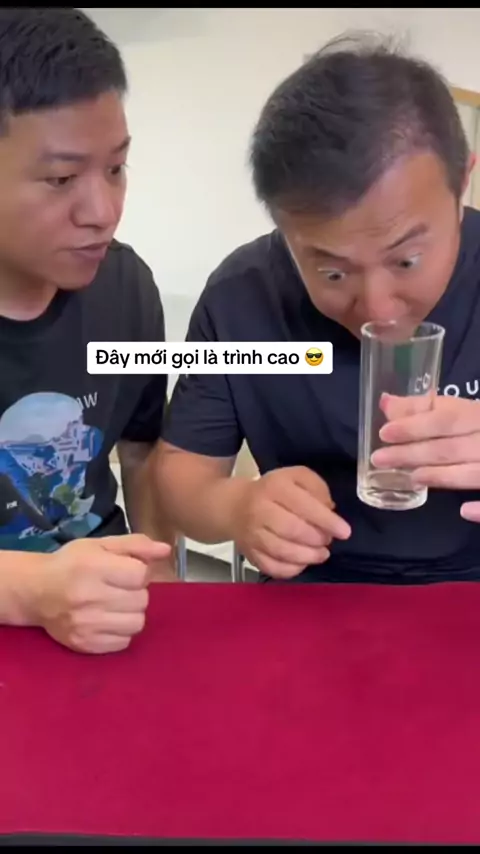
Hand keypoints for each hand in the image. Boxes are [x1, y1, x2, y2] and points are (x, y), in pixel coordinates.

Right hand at [36, 534, 170, 653]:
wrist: (36, 591)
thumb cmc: (72, 563)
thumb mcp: (101, 545)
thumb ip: (136, 545)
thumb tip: (165, 550)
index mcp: (93, 568)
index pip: (141, 575)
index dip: (139, 572)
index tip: (126, 571)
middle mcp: (89, 597)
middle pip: (141, 601)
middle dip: (135, 593)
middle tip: (118, 588)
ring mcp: (86, 625)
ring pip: (137, 624)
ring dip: (131, 613)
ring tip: (115, 605)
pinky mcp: (84, 644)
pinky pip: (124, 643)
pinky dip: (121, 631)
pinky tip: (107, 620)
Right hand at [232, 467, 350, 579]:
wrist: (235, 506)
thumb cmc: (274, 491)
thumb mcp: (296, 477)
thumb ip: (317, 488)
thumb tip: (329, 509)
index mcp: (274, 487)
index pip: (303, 505)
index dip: (326, 520)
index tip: (344, 531)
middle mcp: (260, 510)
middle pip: (292, 530)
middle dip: (317, 539)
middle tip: (327, 540)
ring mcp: (253, 534)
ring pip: (282, 551)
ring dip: (308, 556)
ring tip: (321, 553)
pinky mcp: (250, 554)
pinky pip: (272, 567)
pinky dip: (291, 569)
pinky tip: (302, 562)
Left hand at [371, 393, 479, 520]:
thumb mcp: (465, 411)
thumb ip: (428, 408)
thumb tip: (386, 402)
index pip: (447, 419)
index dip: (415, 425)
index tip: (385, 433)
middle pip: (451, 447)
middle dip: (414, 453)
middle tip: (380, 459)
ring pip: (472, 473)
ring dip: (441, 476)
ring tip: (412, 478)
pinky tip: (464, 511)